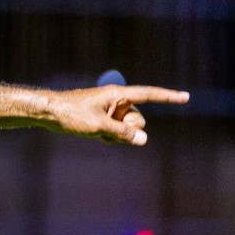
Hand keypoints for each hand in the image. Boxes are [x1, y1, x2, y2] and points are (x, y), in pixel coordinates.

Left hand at [43, 85, 189, 145]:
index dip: (168, 96)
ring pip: (128, 128)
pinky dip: (111, 137)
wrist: (48, 113)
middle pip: (138, 119)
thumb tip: (143, 139)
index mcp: (118, 95)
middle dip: (129, 129)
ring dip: (118, 135)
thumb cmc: (71, 114)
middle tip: (107, 129)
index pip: (149, 95)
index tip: (186, 96)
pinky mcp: (104, 119)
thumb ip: (122, 133)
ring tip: (97, 132)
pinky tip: (97, 137)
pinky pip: (118, 132)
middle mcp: (117, 101)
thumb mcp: (98, 126)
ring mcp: (110, 110)